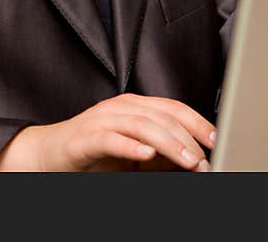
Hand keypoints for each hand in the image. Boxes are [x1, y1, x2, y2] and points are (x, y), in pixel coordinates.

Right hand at [0, 93, 215, 171]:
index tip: (217, 141)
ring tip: (187, 161)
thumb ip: (161, 151)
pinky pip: (109, 139)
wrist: (50, 155)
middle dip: (187, 139)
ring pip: (140, 125)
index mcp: (133, 106)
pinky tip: (145, 155)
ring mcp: (100, 121)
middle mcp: (118, 108)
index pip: (172, 107)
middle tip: (203, 161)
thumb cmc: (94, 153)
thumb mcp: (135, 151)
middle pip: (160, 116)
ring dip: (168, 144)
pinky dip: (129, 147)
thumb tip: (195, 158)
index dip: (197, 122)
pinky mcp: (84, 139)